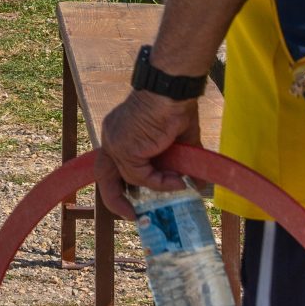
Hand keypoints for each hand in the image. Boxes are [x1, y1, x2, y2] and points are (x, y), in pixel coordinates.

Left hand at [96, 89, 200, 218]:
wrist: (171, 89)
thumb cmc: (175, 105)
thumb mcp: (178, 140)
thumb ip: (182, 162)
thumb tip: (200, 184)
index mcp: (119, 133)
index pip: (112, 164)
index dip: (120, 184)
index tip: (132, 202)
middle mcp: (111, 138)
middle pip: (104, 176)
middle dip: (115, 199)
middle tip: (133, 216)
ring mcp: (115, 143)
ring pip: (129, 178)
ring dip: (154, 187)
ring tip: (178, 185)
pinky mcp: (125, 149)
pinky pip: (141, 176)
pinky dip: (159, 182)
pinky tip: (177, 179)